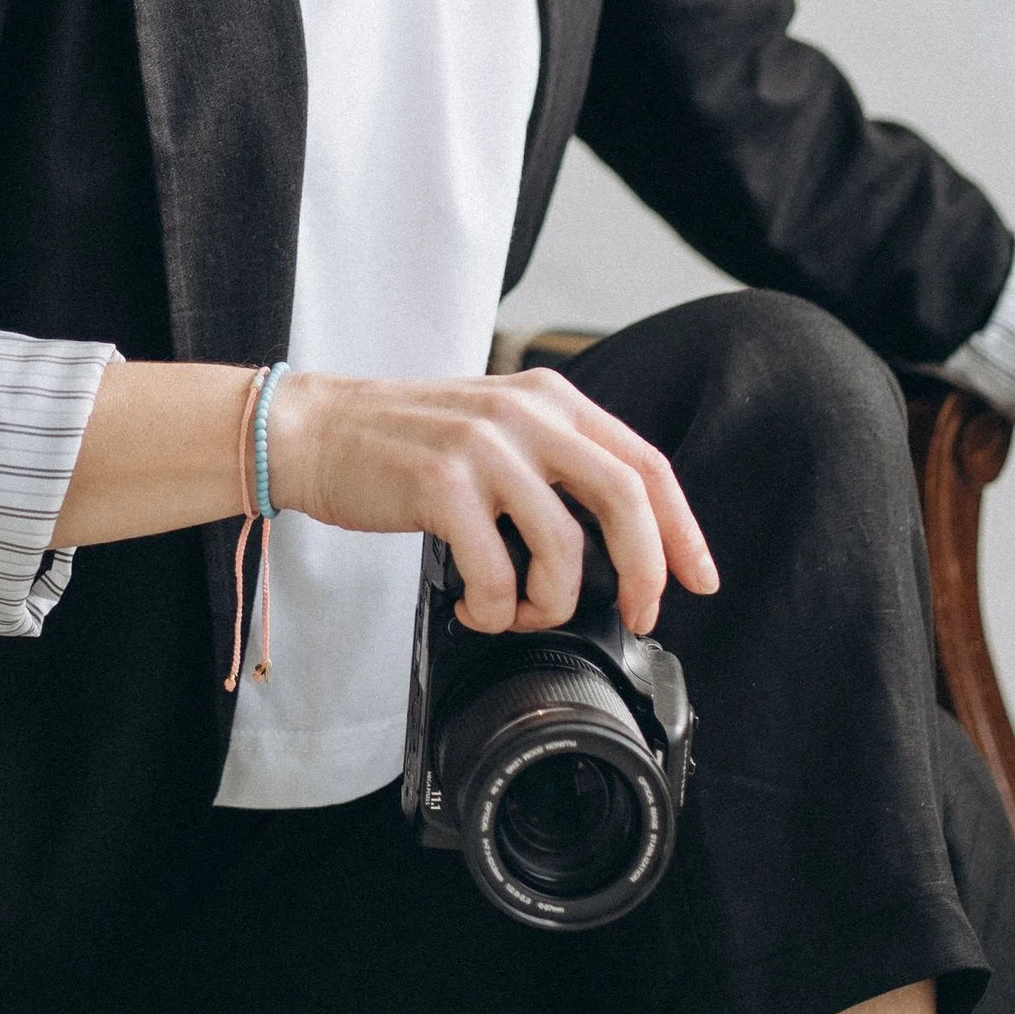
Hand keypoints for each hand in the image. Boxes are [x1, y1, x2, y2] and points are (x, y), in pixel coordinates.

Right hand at [271, 364, 718, 639]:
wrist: (315, 430)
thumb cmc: (404, 442)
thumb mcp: (496, 427)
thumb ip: (555, 459)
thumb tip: (622, 536)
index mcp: (550, 399)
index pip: (645, 463)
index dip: (682, 529)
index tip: (699, 580)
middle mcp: (526, 415)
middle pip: (625, 498)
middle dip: (645, 571)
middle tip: (639, 614)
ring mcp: (484, 448)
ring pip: (563, 547)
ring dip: (551, 603)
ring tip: (520, 612)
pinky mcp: (441, 485)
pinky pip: (496, 573)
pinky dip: (494, 610)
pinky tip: (473, 608)